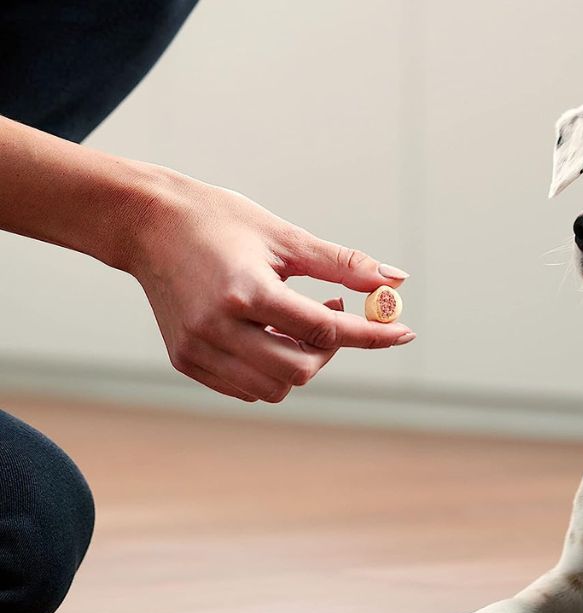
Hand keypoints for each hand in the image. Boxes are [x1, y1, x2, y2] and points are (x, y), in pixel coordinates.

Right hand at [128, 168, 414, 402]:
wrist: (147, 224)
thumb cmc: (222, 222)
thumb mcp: (286, 237)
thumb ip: (344, 263)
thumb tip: (397, 280)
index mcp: (246, 291)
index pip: (325, 329)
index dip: (371, 334)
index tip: (404, 332)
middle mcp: (218, 327)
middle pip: (301, 370)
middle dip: (331, 351)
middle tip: (332, 314)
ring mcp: (198, 350)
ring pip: (275, 388)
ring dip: (301, 364)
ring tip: (297, 323)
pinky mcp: (186, 361)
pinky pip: (246, 389)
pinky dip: (271, 371)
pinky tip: (271, 336)